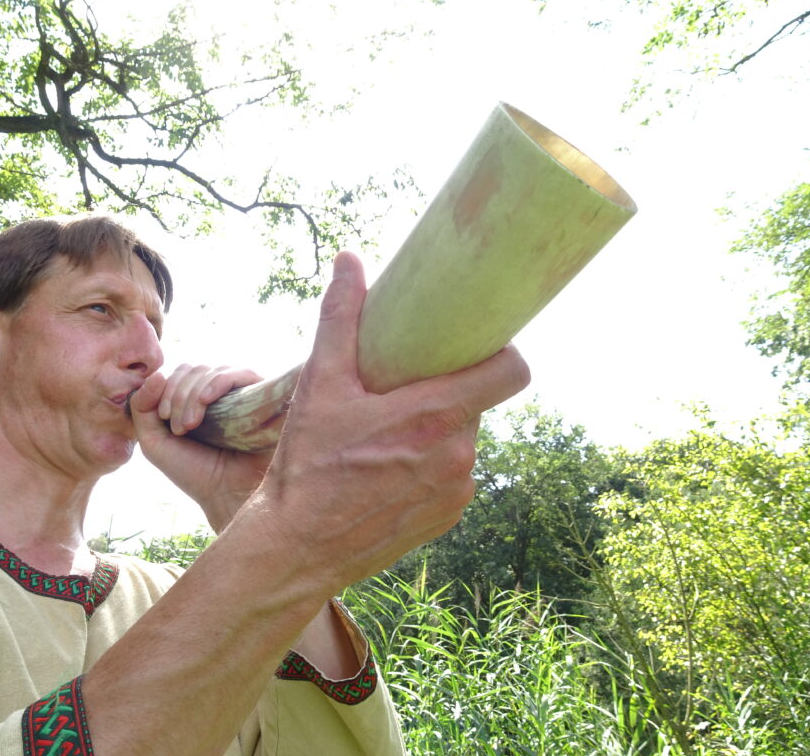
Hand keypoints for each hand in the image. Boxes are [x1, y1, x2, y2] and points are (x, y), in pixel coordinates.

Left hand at [130, 365, 273, 531]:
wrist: (228, 494)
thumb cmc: (194, 471)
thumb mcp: (154, 441)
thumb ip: (141, 407)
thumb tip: (157, 374)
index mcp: (194, 399)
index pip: (176, 373)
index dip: (164, 388)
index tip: (163, 418)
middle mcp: (218, 392)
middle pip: (191, 369)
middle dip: (177, 394)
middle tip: (178, 427)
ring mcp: (240, 392)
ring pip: (210, 371)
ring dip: (192, 395)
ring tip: (190, 426)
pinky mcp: (261, 394)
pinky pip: (238, 373)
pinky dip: (216, 382)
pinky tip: (207, 400)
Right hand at [234, 251, 530, 591]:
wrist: (297, 548)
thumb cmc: (307, 464)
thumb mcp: (320, 384)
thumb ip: (340, 318)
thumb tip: (349, 260)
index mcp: (437, 416)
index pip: (512, 372)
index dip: (503, 353)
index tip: (476, 345)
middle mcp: (460, 456)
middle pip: (478, 403)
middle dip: (451, 391)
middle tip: (408, 388)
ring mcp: (457, 493)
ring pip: (464, 441)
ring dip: (440, 430)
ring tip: (391, 432)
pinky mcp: (447, 518)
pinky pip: (454, 477)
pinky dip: (432, 466)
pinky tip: (390, 468)